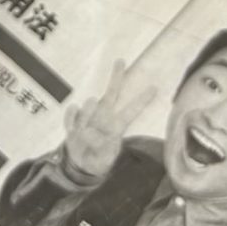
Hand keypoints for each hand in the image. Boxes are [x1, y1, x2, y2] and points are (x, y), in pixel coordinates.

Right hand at [63, 59, 155, 180]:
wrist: (81, 165)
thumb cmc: (98, 159)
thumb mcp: (103, 158)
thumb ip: (99, 145)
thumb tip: (88, 131)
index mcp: (116, 126)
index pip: (131, 111)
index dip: (142, 100)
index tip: (154, 88)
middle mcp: (104, 117)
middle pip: (112, 93)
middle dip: (116, 77)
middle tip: (121, 61)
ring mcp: (90, 117)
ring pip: (89, 105)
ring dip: (87, 116)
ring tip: (84, 134)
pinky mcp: (75, 120)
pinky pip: (72, 114)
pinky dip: (72, 121)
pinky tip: (73, 130)